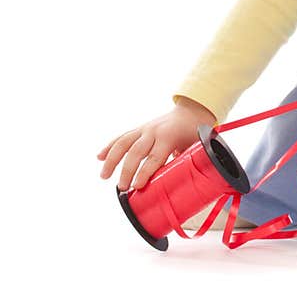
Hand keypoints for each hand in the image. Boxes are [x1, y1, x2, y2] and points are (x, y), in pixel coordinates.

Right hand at [97, 99, 215, 191]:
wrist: (192, 110)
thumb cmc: (195, 131)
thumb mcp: (195, 146)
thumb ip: (187, 163)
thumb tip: (180, 185)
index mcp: (169, 136)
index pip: (154, 157)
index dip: (145, 173)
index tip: (137, 187)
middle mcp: (154, 131)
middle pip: (136, 152)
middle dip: (127, 171)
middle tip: (122, 187)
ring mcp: (145, 129)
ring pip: (124, 143)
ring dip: (112, 160)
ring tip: (104, 176)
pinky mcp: (139, 129)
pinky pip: (122, 137)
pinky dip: (109, 147)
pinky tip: (99, 157)